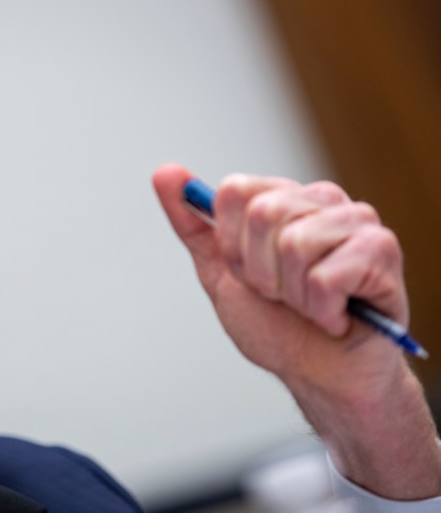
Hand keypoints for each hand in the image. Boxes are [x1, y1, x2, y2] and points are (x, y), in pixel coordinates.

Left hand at [152, 162, 440, 498]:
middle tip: (282, 294)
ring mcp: (357, 220)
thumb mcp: (220, 271)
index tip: (248, 272)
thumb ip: (191, 222)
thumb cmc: (276, 323)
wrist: (319, 376)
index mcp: (283, 196)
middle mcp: (322, 199)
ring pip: (294, 245)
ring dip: (292, 294)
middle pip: (262, 213)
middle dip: (259, 271)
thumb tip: (165, 172)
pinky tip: (336, 316)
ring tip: (310, 305)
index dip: (231, 244)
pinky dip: (321, 311)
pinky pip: (325, 277)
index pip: (234, 191)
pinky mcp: (382, 250)